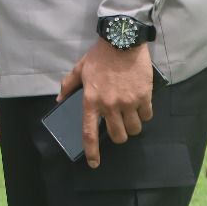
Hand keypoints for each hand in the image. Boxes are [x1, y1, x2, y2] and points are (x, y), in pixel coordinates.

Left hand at [58, 41, 153, 167]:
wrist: (122, 42)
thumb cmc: (100, 56)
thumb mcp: (79, 69)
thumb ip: (68, 85)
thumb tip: (60, 99)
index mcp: (91, 100)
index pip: (89, 132)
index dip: (92, 151)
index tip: (94, 163)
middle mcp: (109, 105)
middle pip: (117, 136)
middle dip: (118, 136)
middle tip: (117, 129)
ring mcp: (127, 102)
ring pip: (133, 129)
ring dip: (131, 127)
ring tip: (129, 117)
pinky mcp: (143, 97)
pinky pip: (146, 115)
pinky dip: (144, 114)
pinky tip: (140, 106)